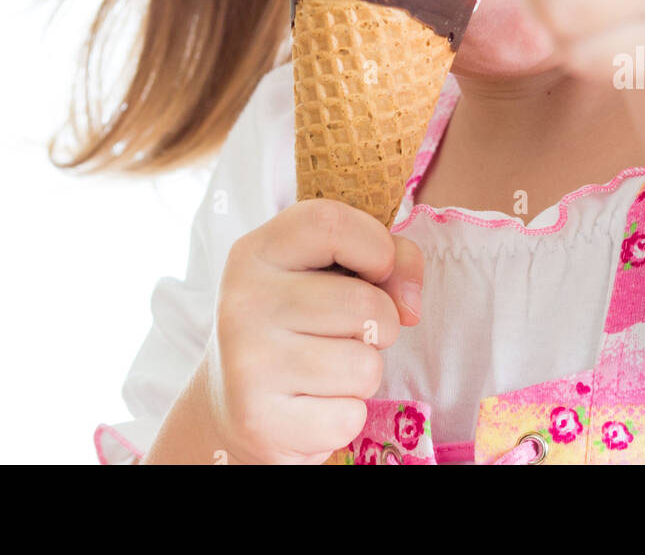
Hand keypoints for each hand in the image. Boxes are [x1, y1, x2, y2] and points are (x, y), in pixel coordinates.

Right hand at [202, 198, 422, 464]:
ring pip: (364, 365)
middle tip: (349, 330)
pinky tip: (311, 404)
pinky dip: (345, 414)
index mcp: (256, 251)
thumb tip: (409, 306)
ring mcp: (248, 363)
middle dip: (381, 323)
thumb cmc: (300, 323)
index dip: (376, 245)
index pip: (330, 223)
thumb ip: (385, 258)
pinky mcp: (261, 421)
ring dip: (363, 370)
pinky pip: (350, 416)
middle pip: (363, 304)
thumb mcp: (329, 271)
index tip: (378, 270)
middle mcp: (244, 301)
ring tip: (327, 367)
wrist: (234, 404)